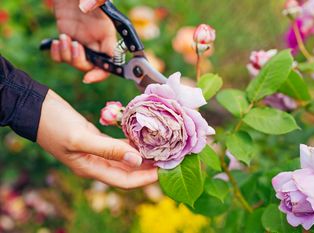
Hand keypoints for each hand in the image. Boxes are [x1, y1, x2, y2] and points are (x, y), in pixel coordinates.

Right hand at [37, 90, 157, 188]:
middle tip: (170, 157)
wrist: (35, 108)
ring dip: (143, 152)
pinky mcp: (96, 138)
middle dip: (149, 166)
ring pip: (126, 156)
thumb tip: (136, 160)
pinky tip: (144, 133)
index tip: (165, 170)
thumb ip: (108, 150)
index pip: (125, 181)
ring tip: (163, 146)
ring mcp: (96, 151)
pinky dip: (132, 140)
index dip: (146, 179)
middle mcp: (96, 163)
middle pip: (129, 171)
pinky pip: (119, 143)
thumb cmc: (54, 124)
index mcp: (91, 168)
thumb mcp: (80, 138)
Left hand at [51, 0, 115, 82]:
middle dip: (79, 61)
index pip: (109, 63)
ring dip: (66, 54)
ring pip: (74, 62)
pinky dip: (57, 53)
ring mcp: (80, 41)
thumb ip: (106, 31)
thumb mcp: (99, 10)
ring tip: (64, 38)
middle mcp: (95, 41)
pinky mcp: (67, 38)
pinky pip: (61, 56)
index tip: (88, 77)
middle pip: (89, 66)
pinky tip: (56, 42)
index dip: (100, 74)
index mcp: (107, 36)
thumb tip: (112, 54)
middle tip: (74, 45)